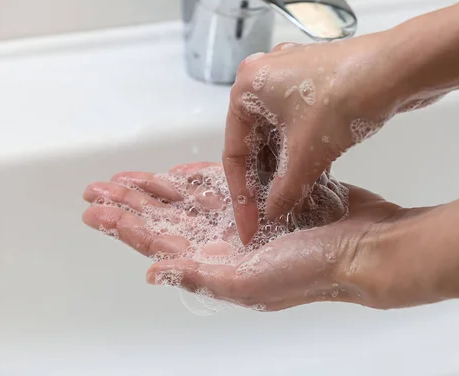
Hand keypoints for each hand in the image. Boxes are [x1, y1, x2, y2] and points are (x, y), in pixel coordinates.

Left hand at [82, 162, 437, 310]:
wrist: (362, 246)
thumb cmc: (313, 270)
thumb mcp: (252, 283)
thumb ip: (201, 278)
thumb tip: (154, 272)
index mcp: (216, 261)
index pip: (157, 240)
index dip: (124, 224)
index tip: (95, 209)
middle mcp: (224, 241)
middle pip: (165, 218)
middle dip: (132, 202)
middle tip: (99, 187)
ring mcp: (243, 218)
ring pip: (189, 200)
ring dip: (158, 188)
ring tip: (130, 178)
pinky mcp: (263, 198)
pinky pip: (222, 185)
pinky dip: (199, 178)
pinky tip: (181, 174)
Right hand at [223, 35, 437, 243]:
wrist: (397, 68)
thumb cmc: (342, 100)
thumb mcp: (306, 154)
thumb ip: (284, 191)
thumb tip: (273, 214)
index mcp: (247, 86)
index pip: (235, 151)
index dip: (242, 195)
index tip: (249, 225)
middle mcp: (264, 77)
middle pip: (255, 143)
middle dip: (264, 182)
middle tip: (270, 216)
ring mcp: (292, 77)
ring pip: (278, 135)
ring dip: (284, 170)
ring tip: (291, 203)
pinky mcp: (316, 82)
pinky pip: (298, 125)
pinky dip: (301, 153)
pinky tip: (311, 179)